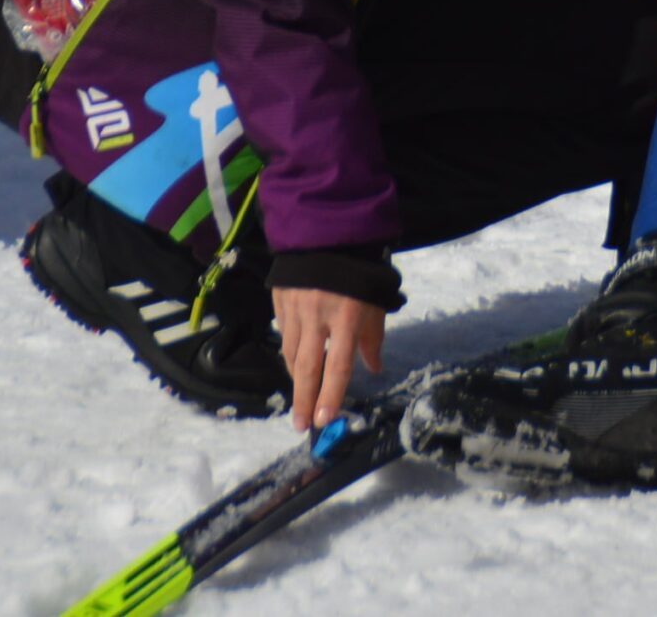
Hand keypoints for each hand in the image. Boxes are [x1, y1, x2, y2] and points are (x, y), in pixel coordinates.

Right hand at [273, 286, 385, 430]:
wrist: (330, 232)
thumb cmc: (362, 273)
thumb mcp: (375, 304)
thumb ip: (373, 339)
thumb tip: (373, 369)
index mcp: (347, 317)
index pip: (337, 366)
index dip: (330, 395)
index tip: (323, 420)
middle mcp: (318, 316)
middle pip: (306, 367)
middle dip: (303, 400)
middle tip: (300, 425)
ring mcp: (296, 308)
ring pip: (290, 352)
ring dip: (296, 377)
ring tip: (301, 396)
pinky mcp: (280, 300)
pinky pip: (283, 332)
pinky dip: (289, 349)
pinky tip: (294, 360)